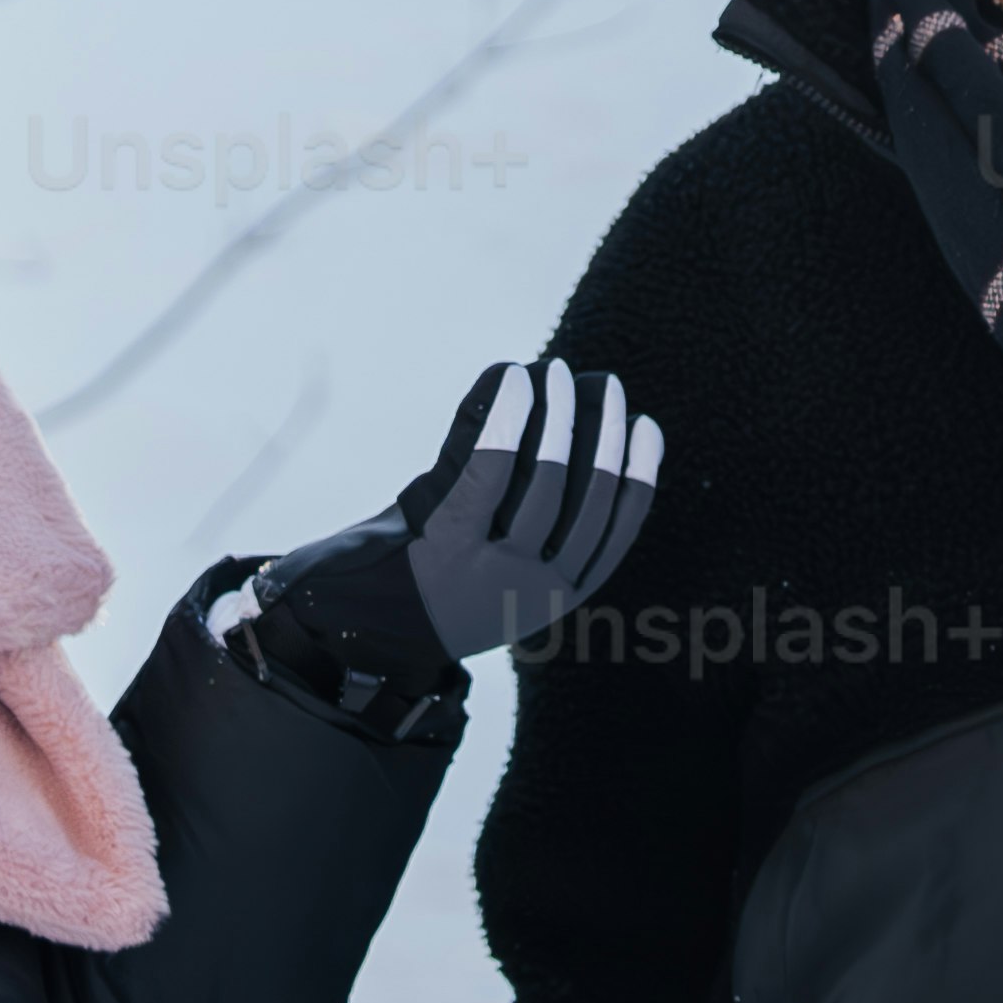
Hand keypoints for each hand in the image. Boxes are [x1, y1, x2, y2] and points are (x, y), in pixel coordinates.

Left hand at [251, 361, 665, 702]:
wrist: (355, 628)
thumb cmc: (426, 586)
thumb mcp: (495, 567)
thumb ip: (535, 523)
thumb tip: (567, 428)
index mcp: (554, 599)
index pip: (616, 534)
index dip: (639, 477)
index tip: (647, 428)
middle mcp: (533, 591)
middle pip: (589, 502)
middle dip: (605, 434)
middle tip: (609, 387)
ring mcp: (493, 568)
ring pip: (546, 479)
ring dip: (559, 416)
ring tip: (560, 375)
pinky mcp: (449, 539)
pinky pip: (492, 466)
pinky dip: (509, 417)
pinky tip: (517, 380)